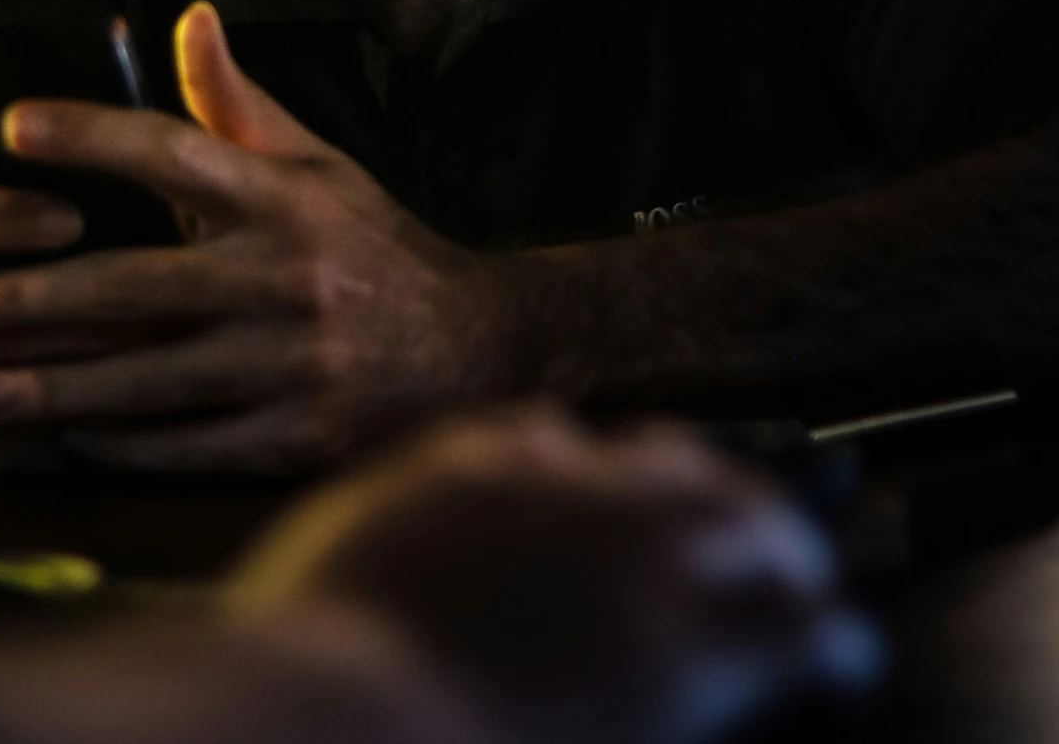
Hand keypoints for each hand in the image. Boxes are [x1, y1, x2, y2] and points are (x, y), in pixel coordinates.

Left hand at [0, 2, 514, 470]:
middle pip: (136, 286)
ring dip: (54, 388)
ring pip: (148, 381)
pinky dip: (121, 442)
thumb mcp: (318, 161)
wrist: (479, 345)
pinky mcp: (298, 436)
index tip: (14, 125)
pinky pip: (188, 443)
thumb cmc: (372, 245)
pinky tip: (61, 436)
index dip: (94, 135)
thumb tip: (189, 15)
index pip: (176, 150)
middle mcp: (285, 276)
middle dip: (31, 300)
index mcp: (285, 197)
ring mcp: (292, 363)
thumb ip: (238, 102)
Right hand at [231, 401, 882, 742]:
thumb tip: (404, 528)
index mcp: (470, 466)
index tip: (596, 491)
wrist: (337, 721)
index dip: (583, 471)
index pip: (551, 440)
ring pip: (746, 522)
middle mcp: (564, 493)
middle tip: (736, 516)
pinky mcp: (678, 659)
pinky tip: (851, 654)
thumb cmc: (305, 666)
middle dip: (700, 483)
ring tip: (810, 572)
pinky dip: (826, 638)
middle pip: (666, 460)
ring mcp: (628, 566)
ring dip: (781, 544)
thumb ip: (391, 523)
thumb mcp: (332, 554)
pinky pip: (789, 633)